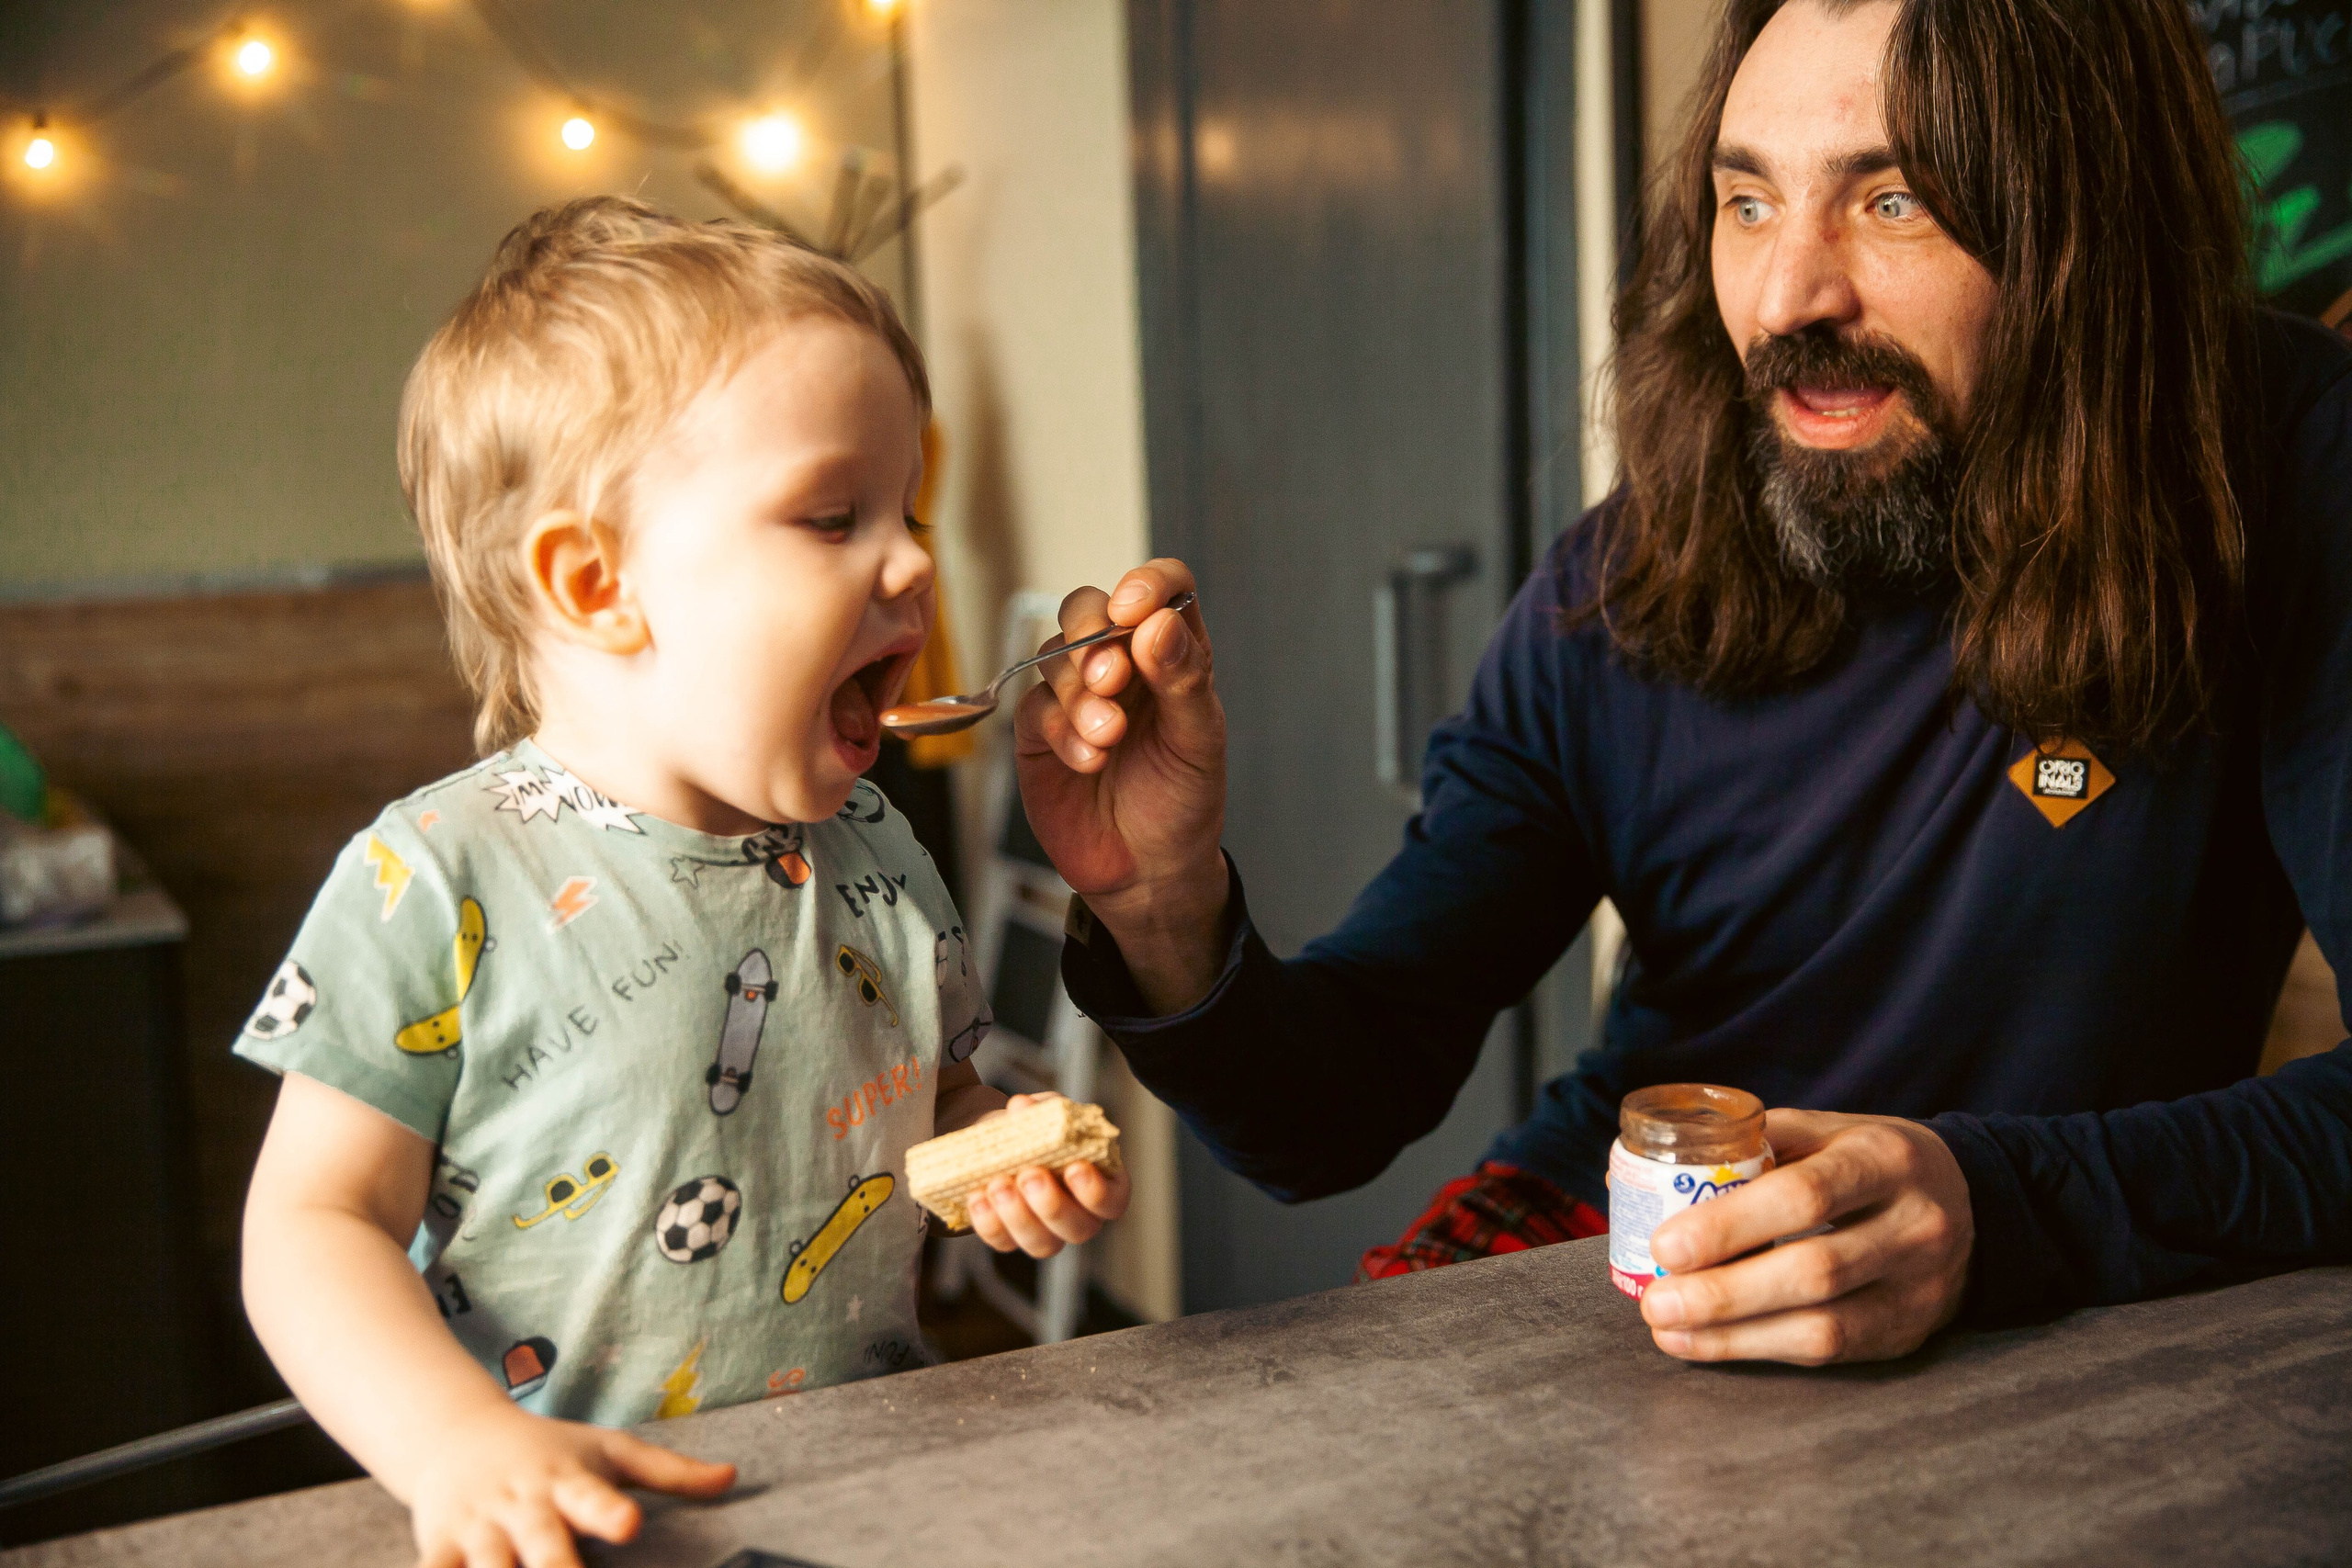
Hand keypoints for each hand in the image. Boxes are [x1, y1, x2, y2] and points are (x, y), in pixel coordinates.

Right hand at [405, 1407, 734, 1567]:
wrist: (455, 1435)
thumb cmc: (549, 1451)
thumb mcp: (610, 1451)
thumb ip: (670, 1471)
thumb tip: (734, 1477)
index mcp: (567, 1482)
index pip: (592, 1497)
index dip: (608, 1512)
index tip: (628, 1524)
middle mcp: (522, 1506)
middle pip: (541, 1546)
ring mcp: (476, 1529)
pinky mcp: (437, 1548)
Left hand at [963, 1093, 1133, 1258]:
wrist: (1002, 1140)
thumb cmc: (1039, 1127)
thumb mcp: (1046, 1110)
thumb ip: (1042, 1109)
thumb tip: (1022, 1107)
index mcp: (1103, 1184)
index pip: (1112, 1201)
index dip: (1096, 1192)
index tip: (1075, 1168)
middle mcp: (1081, 1216)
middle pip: (1078, 1229)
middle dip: (1052, 1205)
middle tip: (1029, 1175)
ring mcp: (1047, 1232)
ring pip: (1042, 1244)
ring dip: (1018, 1217)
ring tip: (998, 1185)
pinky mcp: (1012, 1238)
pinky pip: (1003, 1242)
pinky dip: (988, 1222)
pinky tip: (977, 1197)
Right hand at [1013, 560, 1228, 1010]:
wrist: (1148, 873)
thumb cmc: (1184, 801)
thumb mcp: (1199, 741)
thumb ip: (1184, 678)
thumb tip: (1159, 622)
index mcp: (1171, 652)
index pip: (1161, 588)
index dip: (1146, 585)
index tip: (1134, 611)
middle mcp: (1122, 663)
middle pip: (1088, 608)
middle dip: (1092, 636)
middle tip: (1111, 677)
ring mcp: (1075, 695)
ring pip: (1055, 655)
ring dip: (1078, 691)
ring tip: (1108, 737)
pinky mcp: (1039, 733)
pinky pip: (1034, 708)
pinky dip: (1061, 731)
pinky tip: (1089, 762)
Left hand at [1637, 1110, 1973, 1365]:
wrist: (1971, 1205)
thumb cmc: (1867, 1163)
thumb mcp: (1826, 1132)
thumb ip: (1749, 1145)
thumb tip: (1639, 1171)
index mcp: (1883, 1157)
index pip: (1805, 1195)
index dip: (1730, 1225)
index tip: (1665, 1245)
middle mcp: (1913, 1224)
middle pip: (1814, 1269)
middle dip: (1724, 1293)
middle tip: (1656, 1301)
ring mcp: (1918, 1286)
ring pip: (1824, 1326)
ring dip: (1734, 1335)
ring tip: (1667, 1330)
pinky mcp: (1907, 1332)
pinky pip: (1831, 1352)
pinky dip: (1760, 1350)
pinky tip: (1707, 1345)